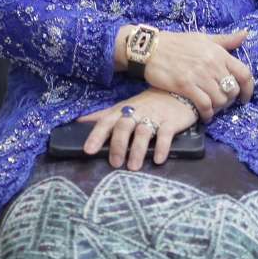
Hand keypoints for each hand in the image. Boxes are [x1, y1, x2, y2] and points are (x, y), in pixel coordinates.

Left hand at [78, 90, 198, 169]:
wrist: (178, 91)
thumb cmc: (147, 103)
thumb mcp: (124, 106)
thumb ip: (104, 116)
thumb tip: (79, 121)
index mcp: (123, 109)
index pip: (106, 121)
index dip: (96, 135)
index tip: (88, 151)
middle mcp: (137, 112)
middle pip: (124, 126)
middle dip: (117, 145)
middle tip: (115, 163)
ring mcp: (155, 116)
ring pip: (143, 132)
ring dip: (137, 150)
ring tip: (133, 167)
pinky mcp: (172, 121)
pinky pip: (166, 134)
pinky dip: (161, 147)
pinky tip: (158, 160)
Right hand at [127, 28, 252, 117]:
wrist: (150, 47)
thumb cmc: (177, 43)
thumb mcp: (203, 38)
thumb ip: (225, 40)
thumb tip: (245, 35)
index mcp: (218, 52)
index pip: (244, 73)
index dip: (249, 89)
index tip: (245, 98)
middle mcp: (212, 64)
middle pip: (232, 90)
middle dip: (230, 100)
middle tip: (222, 103)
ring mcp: (199, 75)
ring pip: (220, 100)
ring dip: (218, 108)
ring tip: (212, 108)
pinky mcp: (185, 85)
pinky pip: (204, 105)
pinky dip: (207, 113)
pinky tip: (204, 115)